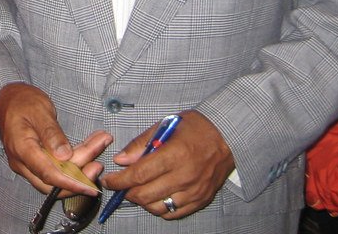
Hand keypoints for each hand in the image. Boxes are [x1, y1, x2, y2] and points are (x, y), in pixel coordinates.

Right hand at [0, 82, 111, 195]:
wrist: (8, 100)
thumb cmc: (23, 101)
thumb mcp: (39, 110)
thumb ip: (51, 133)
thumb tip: (65, 156)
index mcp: (22, 149)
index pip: (48, 174)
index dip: (70, 183)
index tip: (90, 186)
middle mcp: (22, 163)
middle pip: (52, 182)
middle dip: (78, 178)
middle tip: (99, 165)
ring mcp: (27, 165)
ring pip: (55, 177)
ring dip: (78, 169)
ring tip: (98, 150)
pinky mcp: (34, 163)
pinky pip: (53, 170)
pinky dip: (71, 164)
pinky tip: (87, 150)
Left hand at [100, 110, 233, 218]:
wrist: (229, 136)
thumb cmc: (196, 127)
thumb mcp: (166, 125)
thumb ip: (142, 143)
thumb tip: (121, 159)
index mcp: (174, 154)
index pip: (139, 174)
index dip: (119, 180)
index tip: (108, 181)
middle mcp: (184, 176)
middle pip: (146, 194)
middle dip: (127, 192)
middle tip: (120, 186)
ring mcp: (194, 191)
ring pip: (159, 207)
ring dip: (142, 202)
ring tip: (137, 191)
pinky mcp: (201, 200)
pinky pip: (174, 213)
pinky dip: (160, 208)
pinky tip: (155, 197)